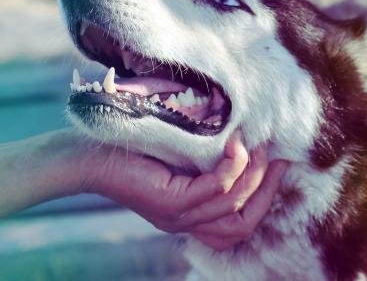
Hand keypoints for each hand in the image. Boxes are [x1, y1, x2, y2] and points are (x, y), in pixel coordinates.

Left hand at [85, 131, 288, 249]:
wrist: (86, 155)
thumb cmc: (134, 149)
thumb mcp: (179, 157)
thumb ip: (207, 160)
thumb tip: (245, 140)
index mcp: (191, 216)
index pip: (240, 225)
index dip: (266, 198)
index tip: (279, 166)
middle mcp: (186, 223)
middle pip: (243, 225)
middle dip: (267, 191)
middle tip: (278, 158)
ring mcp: (177, 216)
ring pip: (233, 206)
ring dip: (252, 175)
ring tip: (257, 146)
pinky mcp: (168, 203)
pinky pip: (214, 190)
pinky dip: (232, 168)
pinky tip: (235, 145)